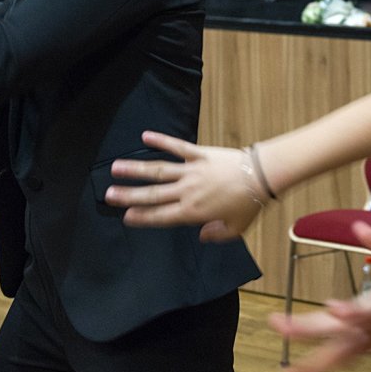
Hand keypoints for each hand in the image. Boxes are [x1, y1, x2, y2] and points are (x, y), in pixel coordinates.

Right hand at [105, 131, 263, 240]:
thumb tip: (201, 235)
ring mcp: (191, 172)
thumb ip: (216, 235)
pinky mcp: (199, 155)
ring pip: (158, 171)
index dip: (142, 217)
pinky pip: (177, 147)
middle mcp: (187, 193)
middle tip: (109, 195)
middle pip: (152, 195)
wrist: (261, 177)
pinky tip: (145, 135)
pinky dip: (161, 140)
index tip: (126, 216)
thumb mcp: (236, 229)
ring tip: (116, 168)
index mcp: (193, 213)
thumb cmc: (250, 204)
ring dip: (135, 169)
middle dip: (129, 196)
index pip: (161, 216)